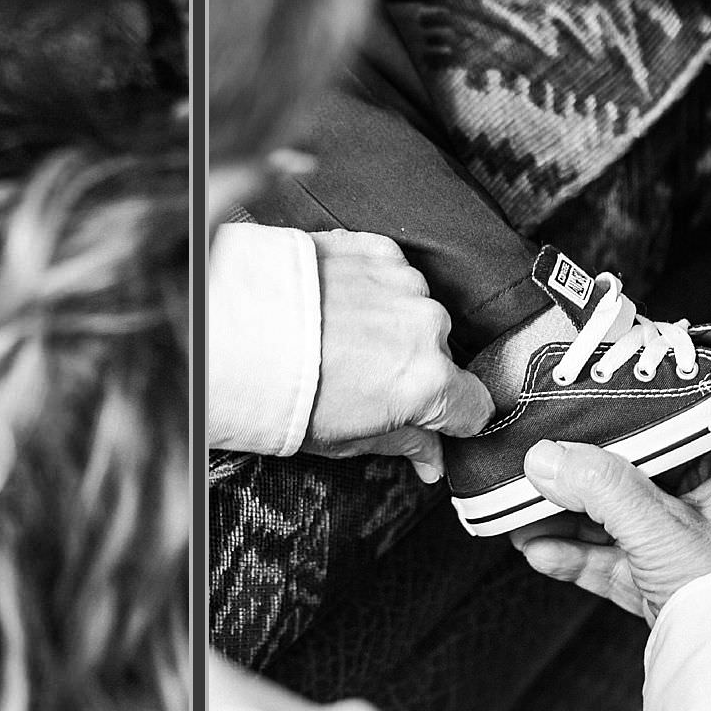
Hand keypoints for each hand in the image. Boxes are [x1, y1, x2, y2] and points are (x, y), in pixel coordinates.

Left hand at [301, 230, 493, 480]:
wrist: (234, 332)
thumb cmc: (284, 390)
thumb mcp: (345, 438)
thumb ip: (403, 444)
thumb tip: (432, 461)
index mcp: (427, 381)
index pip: (475, 407)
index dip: (453, 418)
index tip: (432, 420)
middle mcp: (426, 327)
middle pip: (441, 355)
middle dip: (412, 368)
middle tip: (361, 377)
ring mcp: (403, 284)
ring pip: (415, 312)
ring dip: (391, 325)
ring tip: (340, 339)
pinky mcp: (377, 250)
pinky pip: (391, 274)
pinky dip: (371, 289)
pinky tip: (336, 307)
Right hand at [508, 442, 710, 621]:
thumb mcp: (661, 526)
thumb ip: (601, 487)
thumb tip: (550, 457)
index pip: (661, 447)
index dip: (608, 445)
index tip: (561, 446)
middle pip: (631, 491)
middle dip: (575, 494)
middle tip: (532, 487)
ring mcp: (689, 559)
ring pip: (617, 533)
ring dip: (567, 529)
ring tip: (522, 523)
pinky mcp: (668, 594)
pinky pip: (616, 568)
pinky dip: (578, 560)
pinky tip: (542, 552)